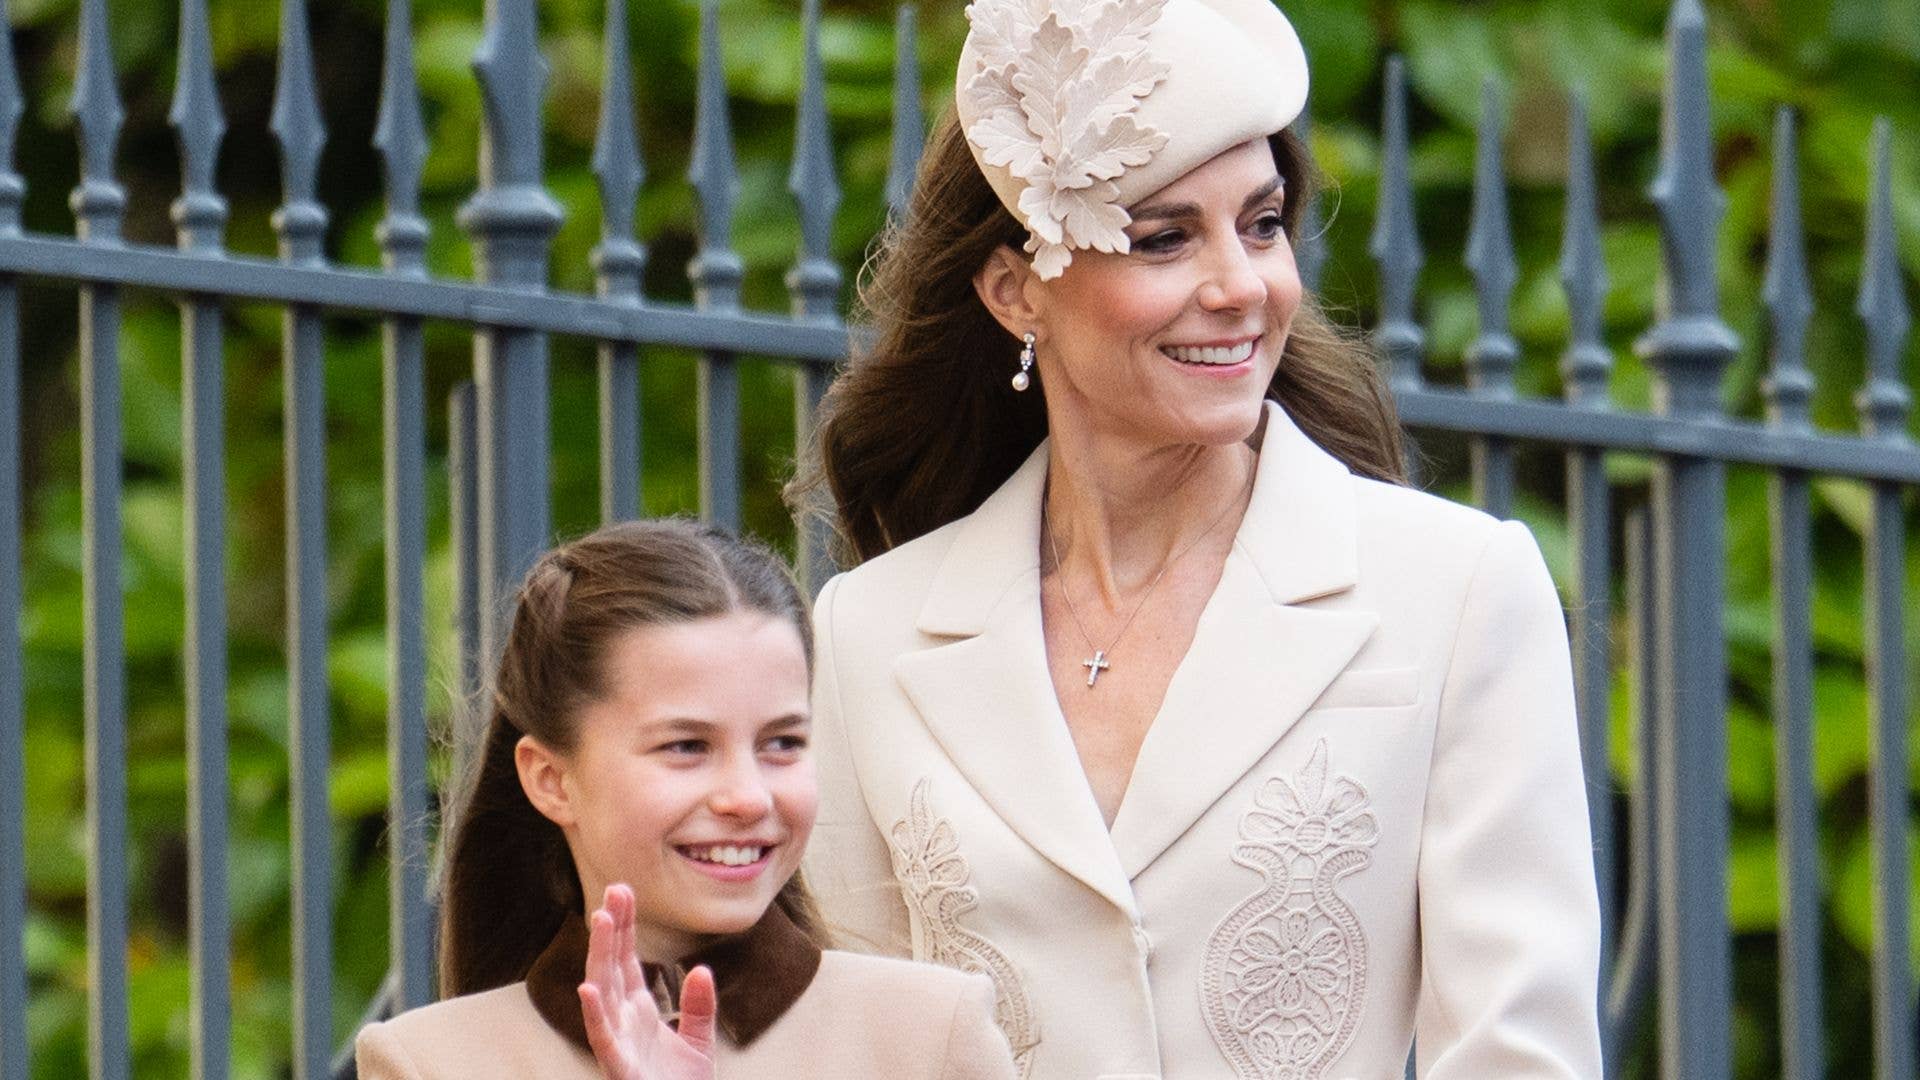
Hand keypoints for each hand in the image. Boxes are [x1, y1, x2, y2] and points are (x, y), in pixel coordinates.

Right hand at [578, 884, 717, 1079]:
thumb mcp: (698, 1043)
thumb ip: (699, 1006)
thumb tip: (701, 969)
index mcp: (639, 1013)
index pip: (629, 961)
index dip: (625, 928)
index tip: (622, 891)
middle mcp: (624, 1023)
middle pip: (613, 967)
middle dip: (612, 930)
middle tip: (613, 891)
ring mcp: (619, 1044)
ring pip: (603, 993)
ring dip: (601, 957)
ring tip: (602, 921)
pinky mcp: (621, 1069)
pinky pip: (603, 1039)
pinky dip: (594, 1013)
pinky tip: (588, 987)